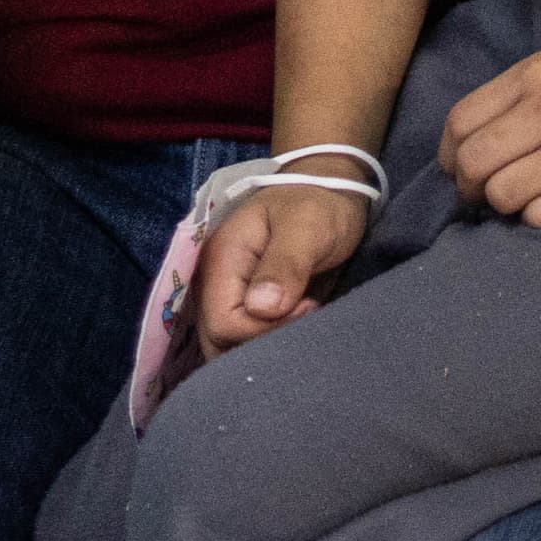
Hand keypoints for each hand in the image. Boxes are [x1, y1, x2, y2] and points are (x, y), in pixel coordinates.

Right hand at [192, 177, 368, 357]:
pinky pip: (242, 339)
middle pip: (218, 342)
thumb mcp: (307, 227)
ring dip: (264, 348)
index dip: (264, 330)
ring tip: (302, 326)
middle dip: (261, 346)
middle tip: (304, 319)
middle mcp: (213, 282)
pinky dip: (265, 344)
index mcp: (221, 260)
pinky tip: (293, 331)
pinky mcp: (243, 304)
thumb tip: (262, 308)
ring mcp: (226, 295)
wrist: (327, 191)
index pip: (223, 325)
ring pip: (228, 347)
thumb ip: (284, 265)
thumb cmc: (319, 206)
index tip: (306, 306)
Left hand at [442, 39, 540, 225]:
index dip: (450, 153)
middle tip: (482, 196)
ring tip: (521, 204)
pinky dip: (536, 219)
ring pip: (500, 194)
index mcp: (535, 76)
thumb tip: (475, 137)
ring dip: (503, 205)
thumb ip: (522, 94)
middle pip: (472, 162)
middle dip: (467, 186)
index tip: (459, 168)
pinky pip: (540, 217)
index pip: (460, 122)